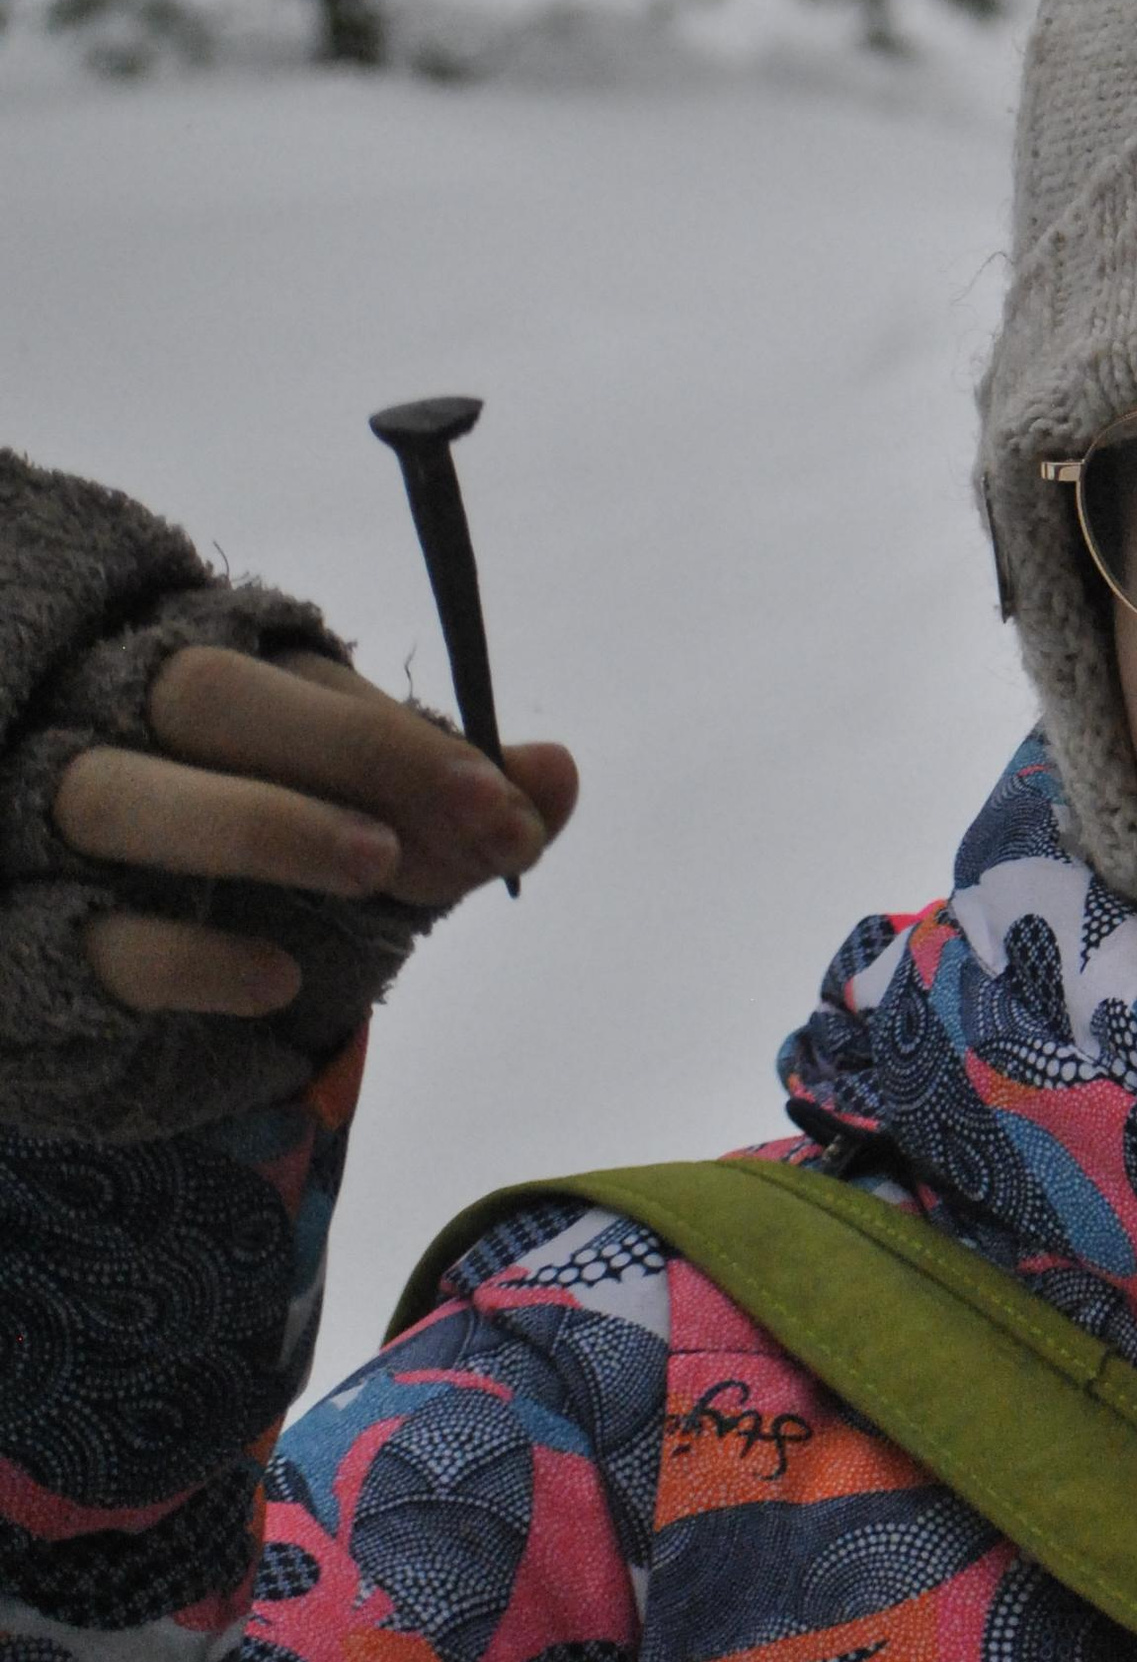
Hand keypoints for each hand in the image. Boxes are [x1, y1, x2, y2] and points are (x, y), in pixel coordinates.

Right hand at [50, 646, 579, 1017]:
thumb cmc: (243, 870)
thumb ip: (451, 808)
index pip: (299, 681)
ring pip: (117, 793)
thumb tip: (559, 772)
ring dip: (262, 824)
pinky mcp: (27, 940)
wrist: (86, 980)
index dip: (407, 740)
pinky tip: (280, 979)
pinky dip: (191, 956)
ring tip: (379, 867)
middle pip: (202, 696)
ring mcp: (47, 832)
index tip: (508, 803)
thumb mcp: (356, 829)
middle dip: (348, 749)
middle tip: (471, 817)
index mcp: (197, 686)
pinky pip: (95, 936)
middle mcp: (109, 732)